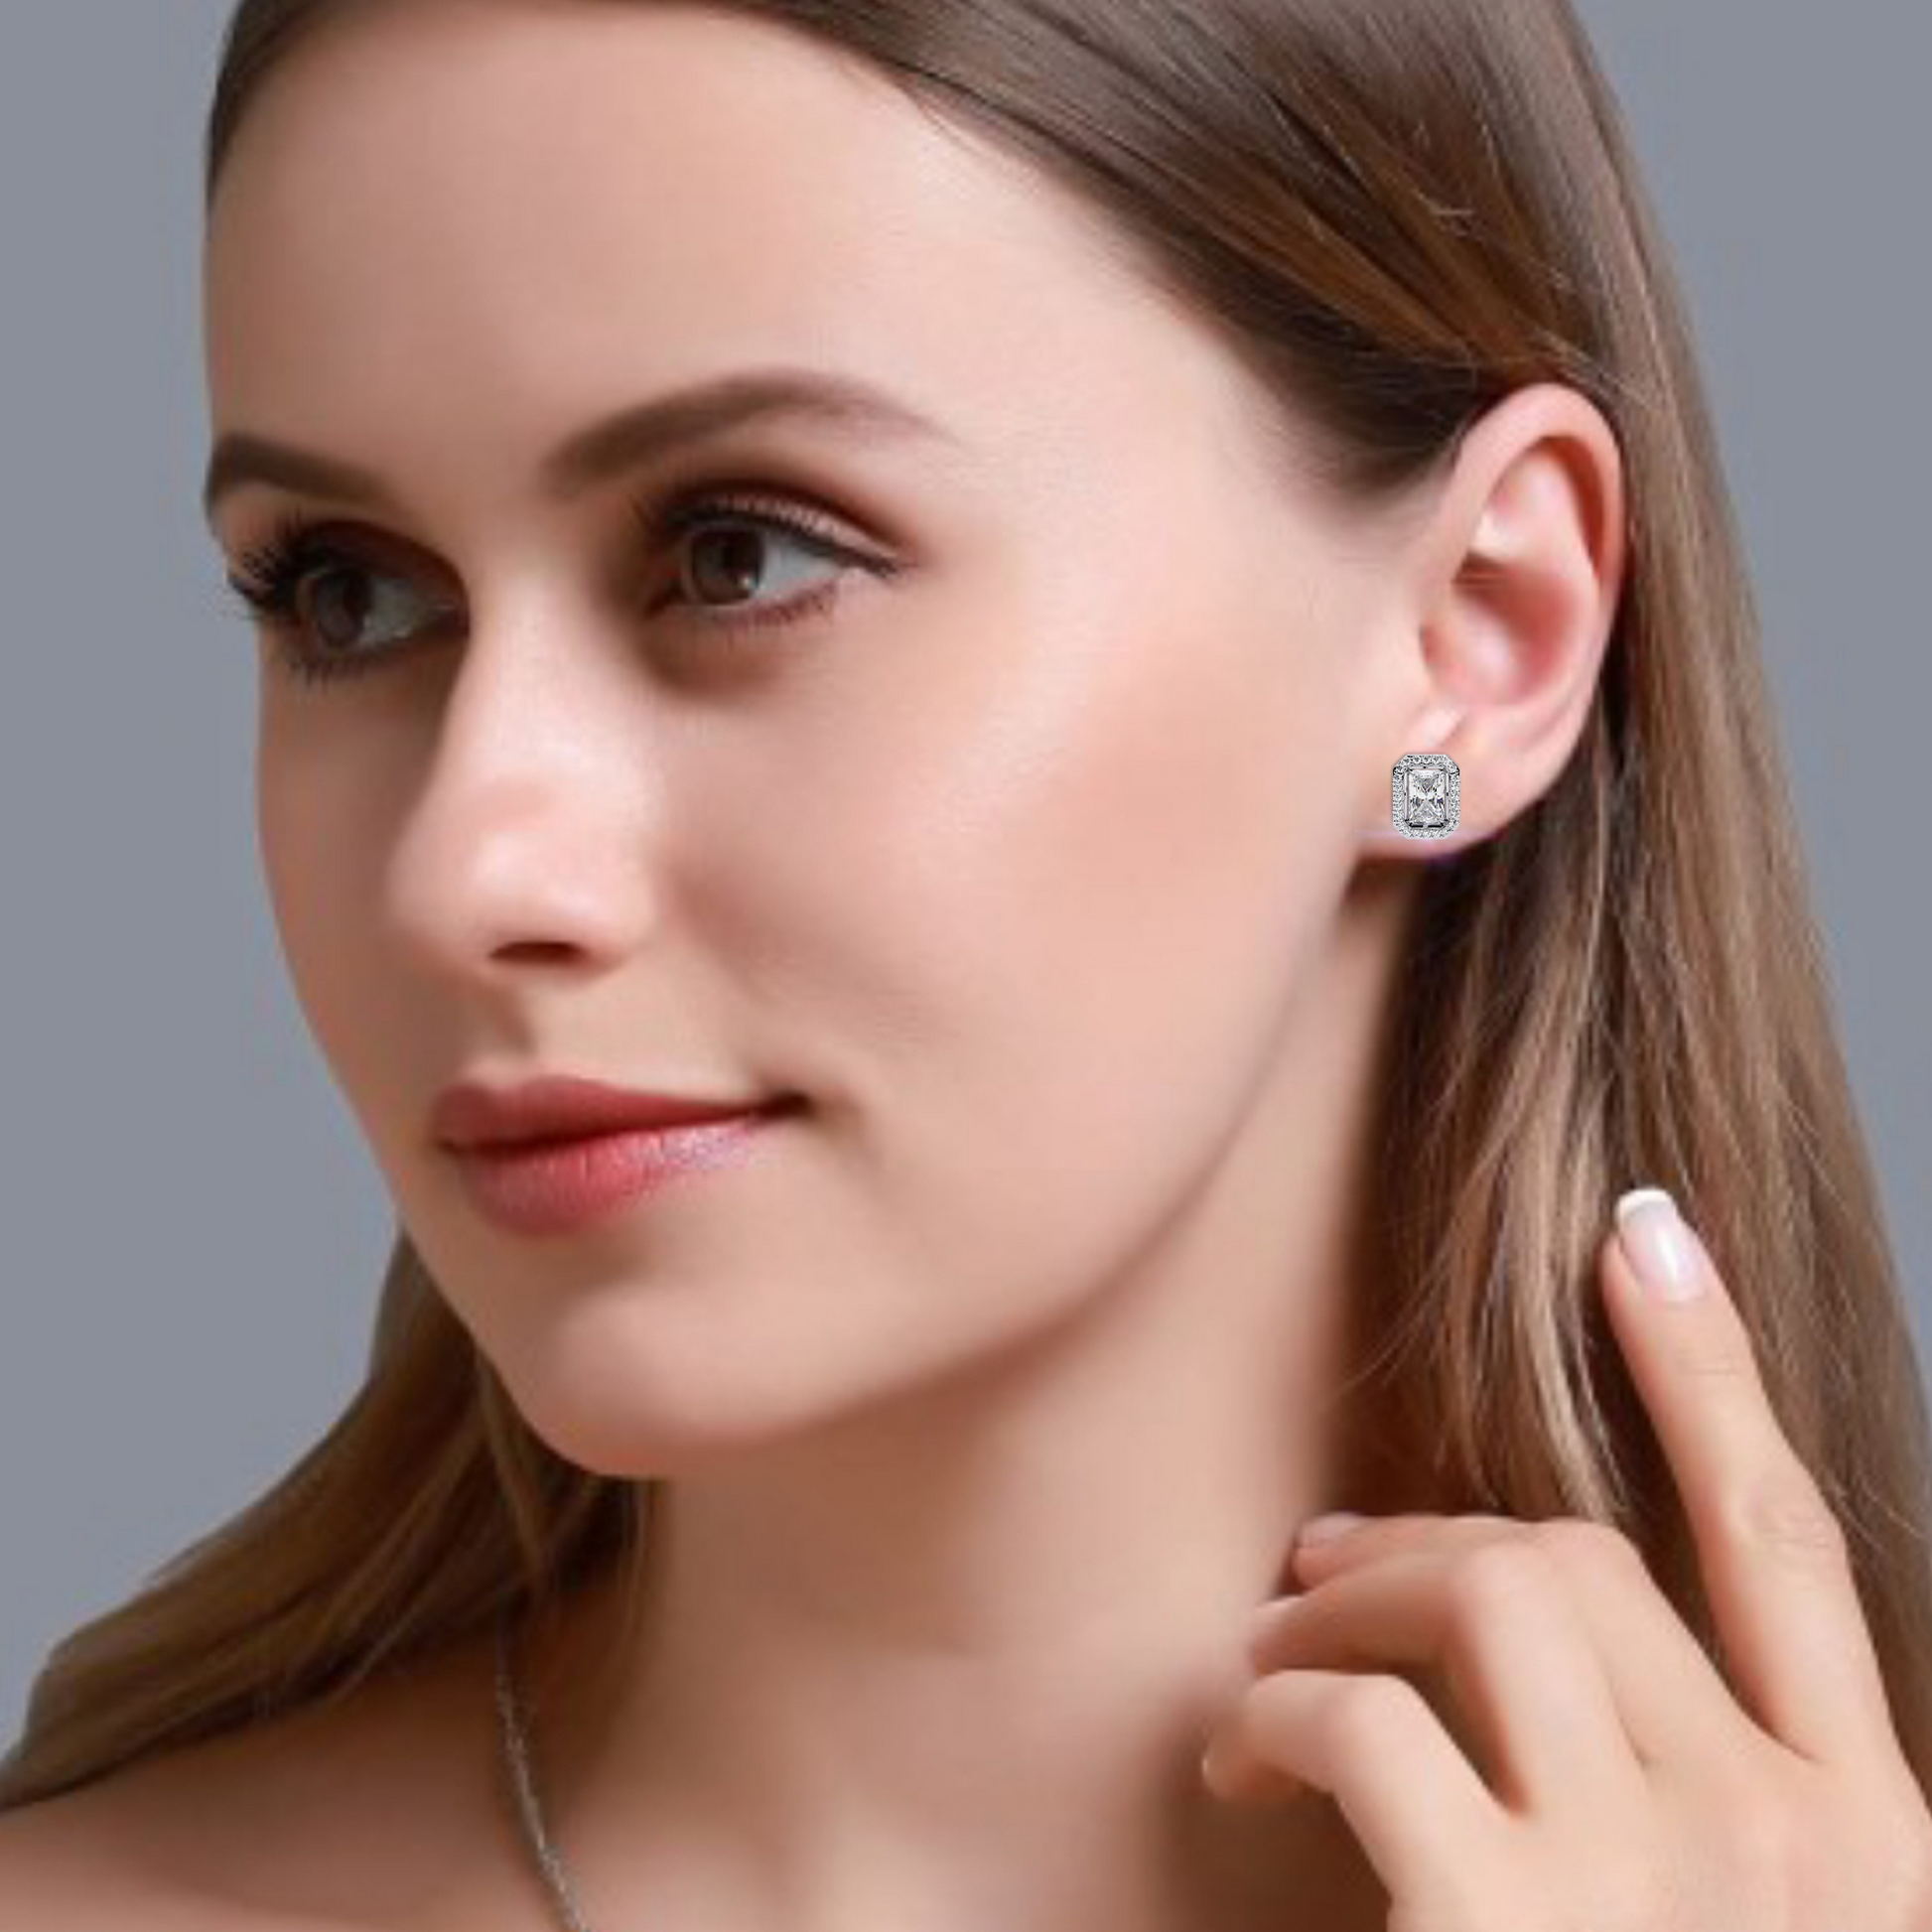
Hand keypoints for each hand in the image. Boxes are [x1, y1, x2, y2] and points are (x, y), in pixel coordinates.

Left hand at [1202, 1188, 1931, 1930]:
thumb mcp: (1721, 1929)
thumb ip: (1683, 1800)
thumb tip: (1509, 1640)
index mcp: (1871, 1849)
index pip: (1792, 1547)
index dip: (1712, 1372)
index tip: (1646, 1231)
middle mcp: (1792, 1844)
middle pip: (1589, 1560)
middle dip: (1436, 1527)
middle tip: (1321, 1562)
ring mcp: (1671, 1887)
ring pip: (1495, 1593)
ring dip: (1351, 1597)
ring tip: (1273, 1656)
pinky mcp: (1520, 1928)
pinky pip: (1372, 1723)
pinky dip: (1281, 1714)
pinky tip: (1244, 1768)